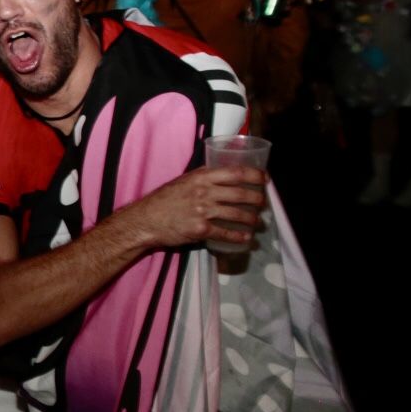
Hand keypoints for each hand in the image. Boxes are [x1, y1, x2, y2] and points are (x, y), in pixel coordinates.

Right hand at [129, 166, 266, 248]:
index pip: (236, 173)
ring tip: (257, 222)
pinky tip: (246, 238)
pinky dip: (238, 237)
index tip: (265, 180)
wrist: (145, 220)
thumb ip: (202, 178)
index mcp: (201, 176)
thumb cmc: (163, 200)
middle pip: (241, 194)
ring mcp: (203, 211)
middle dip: (257, 200)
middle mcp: (204, 191)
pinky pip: (225, 233)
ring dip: (251, 219)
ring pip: (236, 214)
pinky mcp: (200, 229)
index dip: (255, 176)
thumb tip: (222, 176)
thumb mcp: (183, 181)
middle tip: (263, 204)